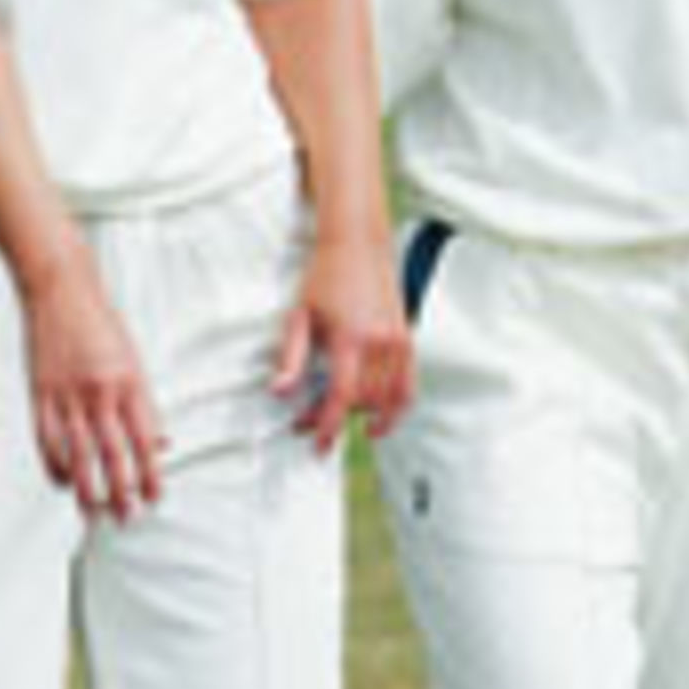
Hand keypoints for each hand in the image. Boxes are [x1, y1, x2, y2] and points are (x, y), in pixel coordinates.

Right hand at [22, 245, 165, 519]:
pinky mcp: (40, 394)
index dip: (151, 473)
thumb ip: (145, 403)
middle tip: (127, 518)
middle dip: (122, 492)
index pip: (144, 439)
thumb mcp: (134, 359)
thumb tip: (160, 443)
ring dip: (87, 490)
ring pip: (78, 455)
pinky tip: (64, 483)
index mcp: (129, 381)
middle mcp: (99, 391)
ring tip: (94, 514)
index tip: (156, 497)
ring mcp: (66, 394)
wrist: (60, 289)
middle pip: (113, 454)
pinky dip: (56, 467)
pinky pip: (47, 441)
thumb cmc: (101, 324)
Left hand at [270, 235, 413, 451]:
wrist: (357, 244)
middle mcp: (378, 342)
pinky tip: (378, 418)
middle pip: (362, 402)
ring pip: (387, 399)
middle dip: (336, 418)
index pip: (341, 397)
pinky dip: (396, 407)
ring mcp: (397, 341)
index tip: (317, 445)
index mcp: (349, 337)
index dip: (328, 426)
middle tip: (310, 419)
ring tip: (339, 416)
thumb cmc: (325, 276)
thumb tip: (280, 392)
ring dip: (363, 415)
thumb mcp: (299, 316)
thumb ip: (291, 358)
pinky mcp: (407, 338)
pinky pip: (408, 386)